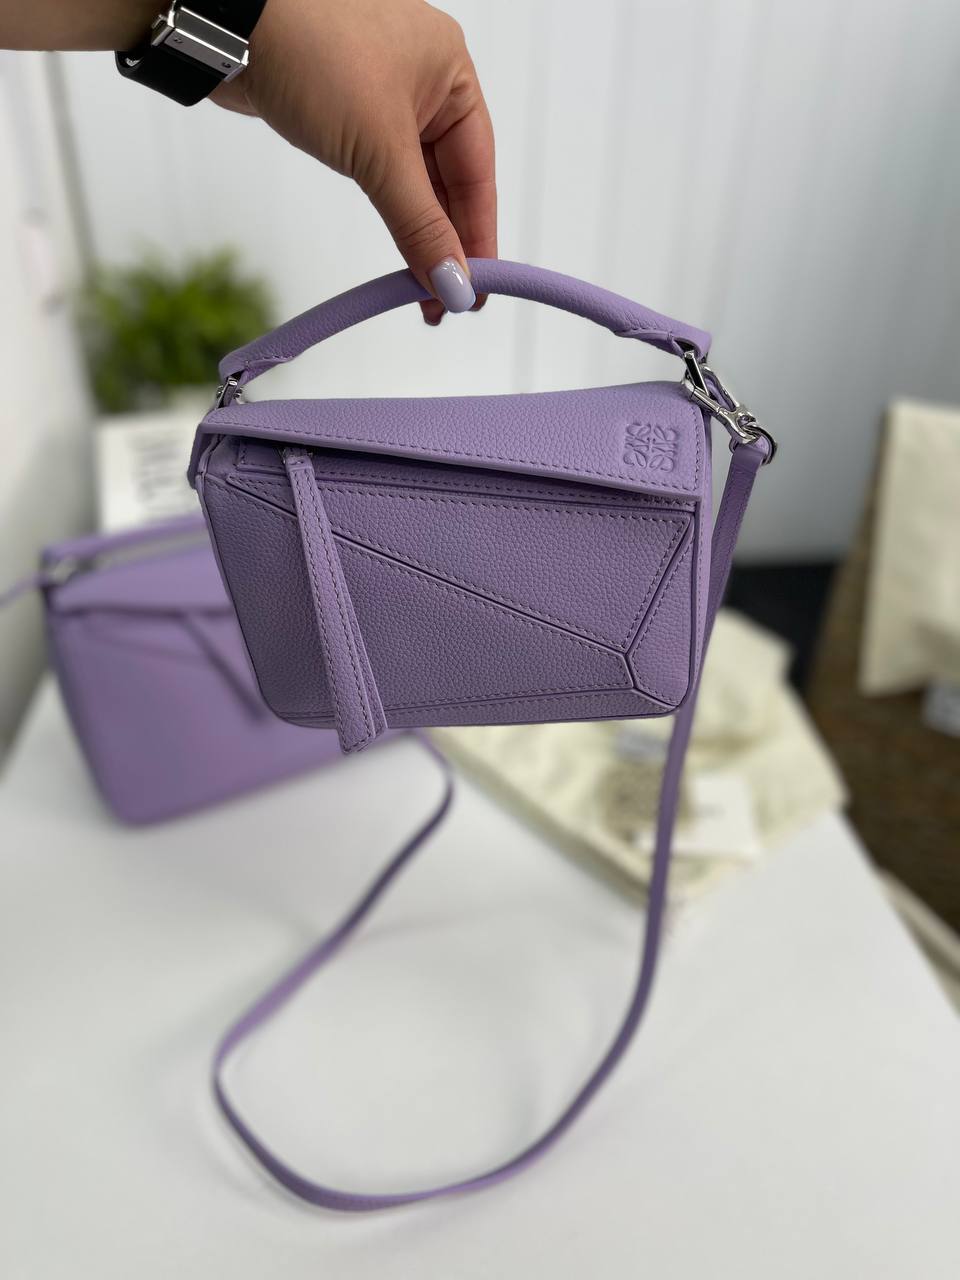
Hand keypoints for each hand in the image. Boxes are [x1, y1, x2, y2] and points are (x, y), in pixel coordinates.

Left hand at [214, 0, 496, 322]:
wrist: (225, 21)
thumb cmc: (311, 51)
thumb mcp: (378, 149)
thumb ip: (420, 224)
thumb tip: (452, 284)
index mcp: (452, 72)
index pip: (478, 172)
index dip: (478, 238)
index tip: (474, 293)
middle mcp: (425, 81)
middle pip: (450, 181)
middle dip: (448, 244)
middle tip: (445, 302)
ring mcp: (383, 95)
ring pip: (414, 180)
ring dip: (419, 234)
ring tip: (419, 290)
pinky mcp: (345, 111)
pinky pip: (381, 172)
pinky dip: (391, 211)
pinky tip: (399, 248)